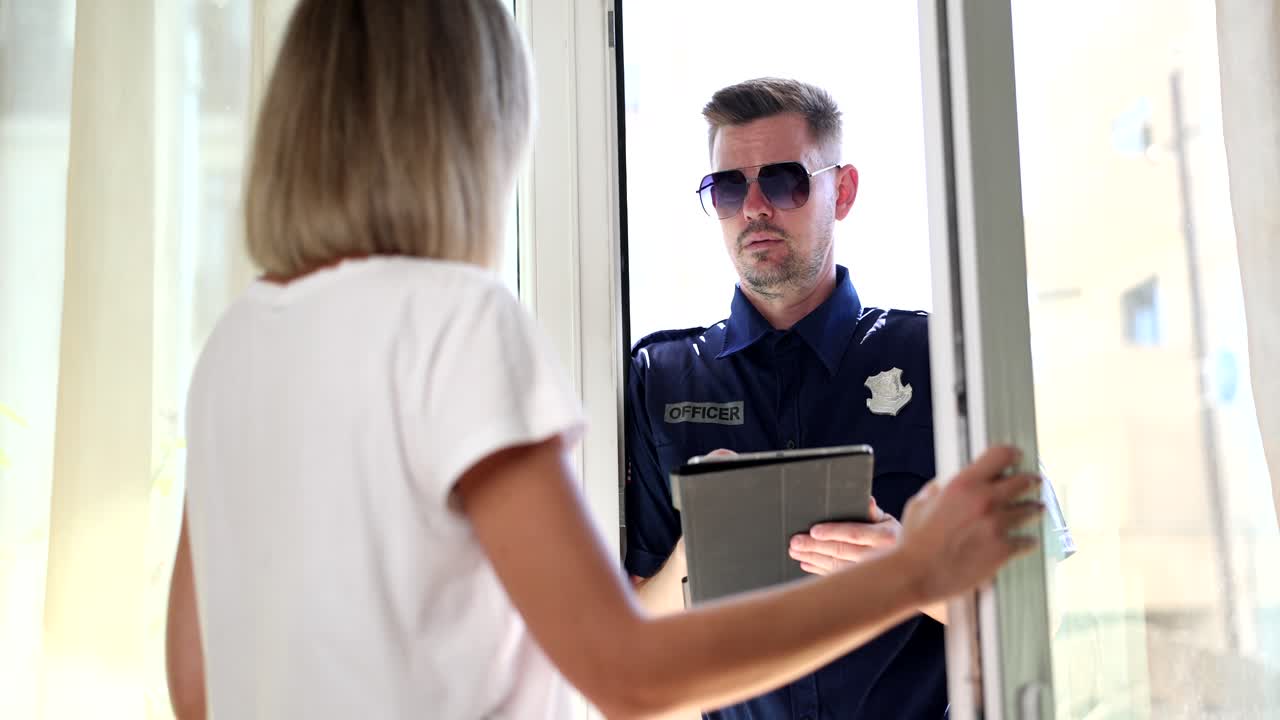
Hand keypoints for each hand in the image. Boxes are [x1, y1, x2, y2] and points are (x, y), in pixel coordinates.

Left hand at [787, 500, 899, 574]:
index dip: (833, 532)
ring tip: (796, 552)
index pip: (854, 533)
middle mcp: (878, 556)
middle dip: (815, 546)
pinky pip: (837, 576)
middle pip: (840, 550)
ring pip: (836, 566)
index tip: (814, 530)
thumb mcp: (889, 521)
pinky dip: (819, 570)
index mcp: (885, 537)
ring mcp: (869, 573)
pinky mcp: (862, 583)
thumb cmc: (895, 538)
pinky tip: (806, 564)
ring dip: (813, 559)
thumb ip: (873, 512)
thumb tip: (867, 500)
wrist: (913, 568)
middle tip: (795, 542)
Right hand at [893, 446, 1043, 604]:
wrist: (917, 573)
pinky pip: (1027, 541)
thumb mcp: (919, 505)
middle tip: (1036, 482)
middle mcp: (984, 500)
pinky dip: (1027, 541)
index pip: (999, 456)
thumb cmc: (914, 541)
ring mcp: (996, 525)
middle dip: (1031, 481)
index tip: (1017, 456)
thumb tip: (943, 485)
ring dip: (1033, 509)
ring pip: (1030, 510)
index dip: (1011, 454)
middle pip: (1023, 481)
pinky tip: (1029, 541)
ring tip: (1037, 509)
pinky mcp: (1003, 550)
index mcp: (963, 484)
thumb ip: (936, 490)